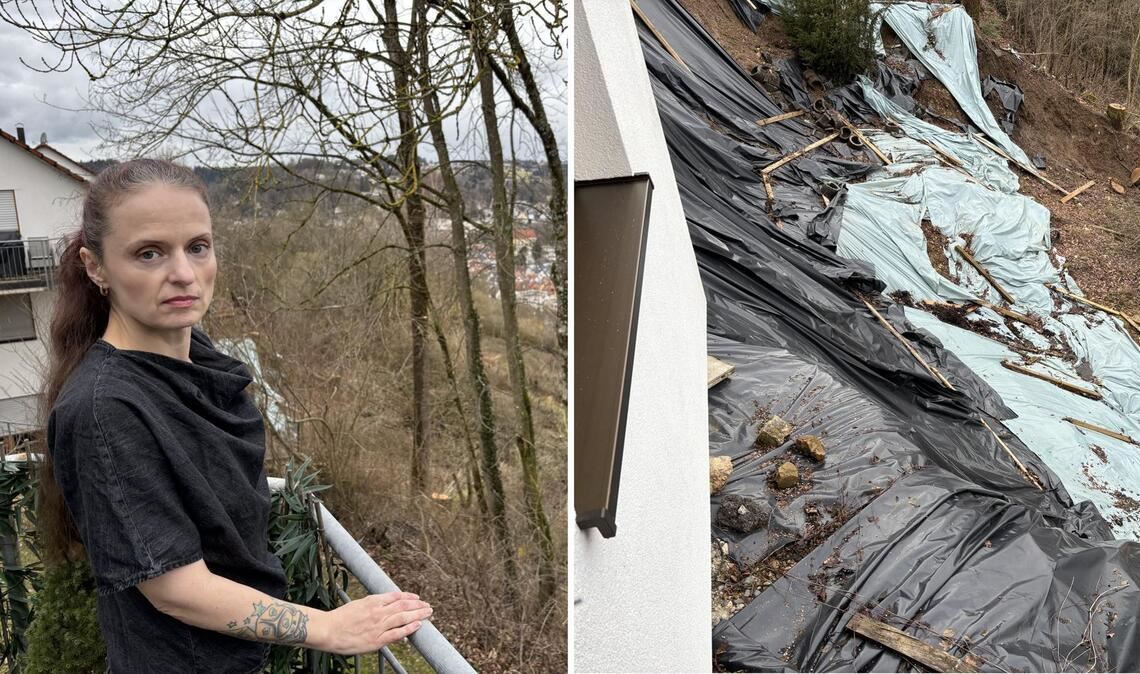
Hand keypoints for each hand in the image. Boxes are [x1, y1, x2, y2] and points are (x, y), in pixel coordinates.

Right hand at [315, 591, 432, 654]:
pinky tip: (418, 625)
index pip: (396, 596)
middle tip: (428, 605)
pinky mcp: (377, 640)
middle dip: (418, 605)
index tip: (417, 597)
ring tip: (428, 612)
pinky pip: (397, 633)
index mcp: (372, 601)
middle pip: (403, 605)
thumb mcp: (358, 605)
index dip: (409, 596)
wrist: (327, 631)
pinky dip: (409, 628)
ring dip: (418, 614)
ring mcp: (378, 626)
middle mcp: (378, 612)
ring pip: (403, 617)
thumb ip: (372, 605)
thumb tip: (385, 604)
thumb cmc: (339, 619)